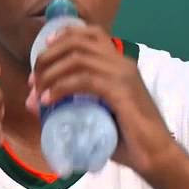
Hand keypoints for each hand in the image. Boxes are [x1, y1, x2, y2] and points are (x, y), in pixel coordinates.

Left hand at [27, 27, 180, 176]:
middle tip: (33, 81)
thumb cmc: (126, 138)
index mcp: (119, 64)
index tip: (44, 49)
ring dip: (50, 74)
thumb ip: (67, 105)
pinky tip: (47, 101)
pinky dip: (60, 88)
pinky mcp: (121, 92)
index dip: (64, 35)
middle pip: (78, 43)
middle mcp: (122, 63)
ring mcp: (123, 76)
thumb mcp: (94, 114)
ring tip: (37, 94)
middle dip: (48, 57)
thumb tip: (33, 103)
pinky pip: (84, 81)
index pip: (91, 34)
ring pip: (77, 59)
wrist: (155, 155)